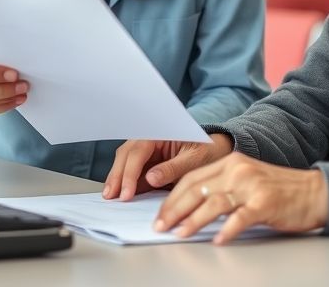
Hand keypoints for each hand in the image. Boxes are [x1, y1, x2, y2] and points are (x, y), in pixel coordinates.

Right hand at [102, 134, 233, 200]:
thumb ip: (173, 168)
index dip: (129, 173)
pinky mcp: (149, 160)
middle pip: (126, 154)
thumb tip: (150, 178)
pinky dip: (126, 181)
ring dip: (117, 178)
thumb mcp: (195, 160)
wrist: (218, 148)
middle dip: (117, 175)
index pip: (138, 151)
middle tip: (110, 196)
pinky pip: (134, 169)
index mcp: (160, 132)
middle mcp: (150, 137)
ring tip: (110, 196)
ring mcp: (148, 149)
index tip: (125, 193)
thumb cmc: (208, 150)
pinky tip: (120, 194)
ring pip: (126, 161)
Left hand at [153, 153, 328, 243]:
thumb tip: (190, 207)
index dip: (172, 197)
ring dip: (193, 220)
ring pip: (214, 203)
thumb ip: (222, 187)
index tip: (160, 214)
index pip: (192, 178)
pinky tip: (217, 240)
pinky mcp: (265, 202)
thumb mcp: (246, 180)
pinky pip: (240, 217)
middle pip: (197, 189)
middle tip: (161, 226)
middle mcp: (238, 169)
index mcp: (230, 162)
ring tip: (180, 233)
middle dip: (174, 209)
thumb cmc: (279, 190)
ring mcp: (252, 185)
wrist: (315, 192)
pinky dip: (226, 230)